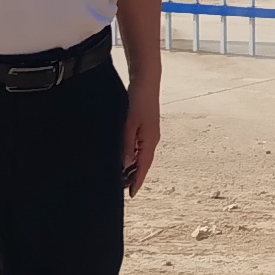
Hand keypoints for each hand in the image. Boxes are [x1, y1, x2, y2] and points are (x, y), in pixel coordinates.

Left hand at [121, 75, 160, 194]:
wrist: (146, 81)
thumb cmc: (139, 100)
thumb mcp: (129, 125)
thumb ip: (126, 145)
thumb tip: (125, 164)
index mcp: (150, 141)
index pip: (143, 166)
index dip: (137, 181)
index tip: (132, 193)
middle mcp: (152, 139)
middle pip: (143, 163)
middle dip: (134, 175)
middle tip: (123, 187)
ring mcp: (149, 133)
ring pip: (141, 155)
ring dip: (133, 165)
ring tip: (122, 175)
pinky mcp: (145, 126)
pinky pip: (139, 146)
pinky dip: (133, 154)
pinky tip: (125, 155)